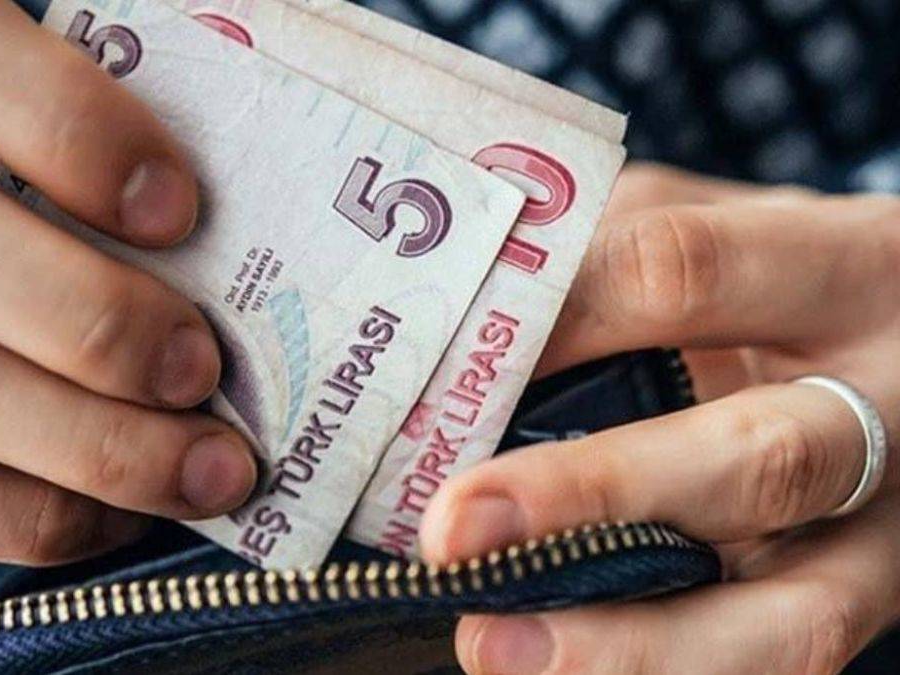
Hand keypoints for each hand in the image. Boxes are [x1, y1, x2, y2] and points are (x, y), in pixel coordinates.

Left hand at [421, 164, 899, 673]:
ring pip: (792, 617)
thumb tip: (455, 317)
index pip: (688, 273)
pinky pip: (777, 661)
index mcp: (846, 266)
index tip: (438, 368)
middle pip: (755, 459)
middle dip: (590, 496)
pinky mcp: (864, 602)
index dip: (557, 323)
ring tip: (492, 646)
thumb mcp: (726, 232)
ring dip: (628, 645)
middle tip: (451, 529)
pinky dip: (661, 671)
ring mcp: (888, 529)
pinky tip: (554, 664)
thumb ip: (613, 253)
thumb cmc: (783, 282)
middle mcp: (886, 406)